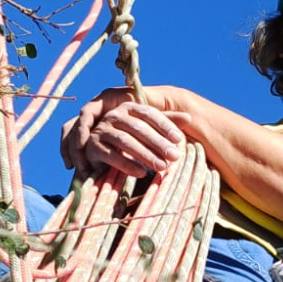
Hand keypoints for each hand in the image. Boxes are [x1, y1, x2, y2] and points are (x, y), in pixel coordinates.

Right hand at [60, 88, 187, 177]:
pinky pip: (111, 155)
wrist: (102, 158)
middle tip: (175, 157)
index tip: (179, 140)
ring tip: (162, 168)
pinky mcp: (92, 147)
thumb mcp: (149, 131)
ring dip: (146, 155)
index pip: (149, 114)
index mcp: (128, 107)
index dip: (165, 125)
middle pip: (139, 128)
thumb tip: (190, 118)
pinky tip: (141, 173)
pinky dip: (127, 164)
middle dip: (159, 143)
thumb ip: (166, 123)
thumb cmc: (131, 142)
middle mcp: (113, 115)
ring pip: (126, 141)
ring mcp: (101, 130)